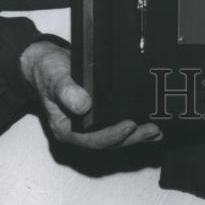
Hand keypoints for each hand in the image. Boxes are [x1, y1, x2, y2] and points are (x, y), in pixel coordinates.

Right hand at [20, 40, 162, 147]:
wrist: (48, 63)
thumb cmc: (48, 71)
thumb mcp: (55, 78)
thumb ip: (67, 92)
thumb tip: (84, 105)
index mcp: (67, 128)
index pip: (92, 139)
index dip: (112, 135)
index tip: (129, 126)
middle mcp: (80, 130)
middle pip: (109, 141)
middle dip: (131, 138)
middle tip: (151, 130)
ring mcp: (91, 124)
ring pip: (116, 136)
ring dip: (137, 135)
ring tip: (156, 131)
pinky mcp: (101, 114)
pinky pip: (118, 123)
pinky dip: (135, 126)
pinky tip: (151, 124)